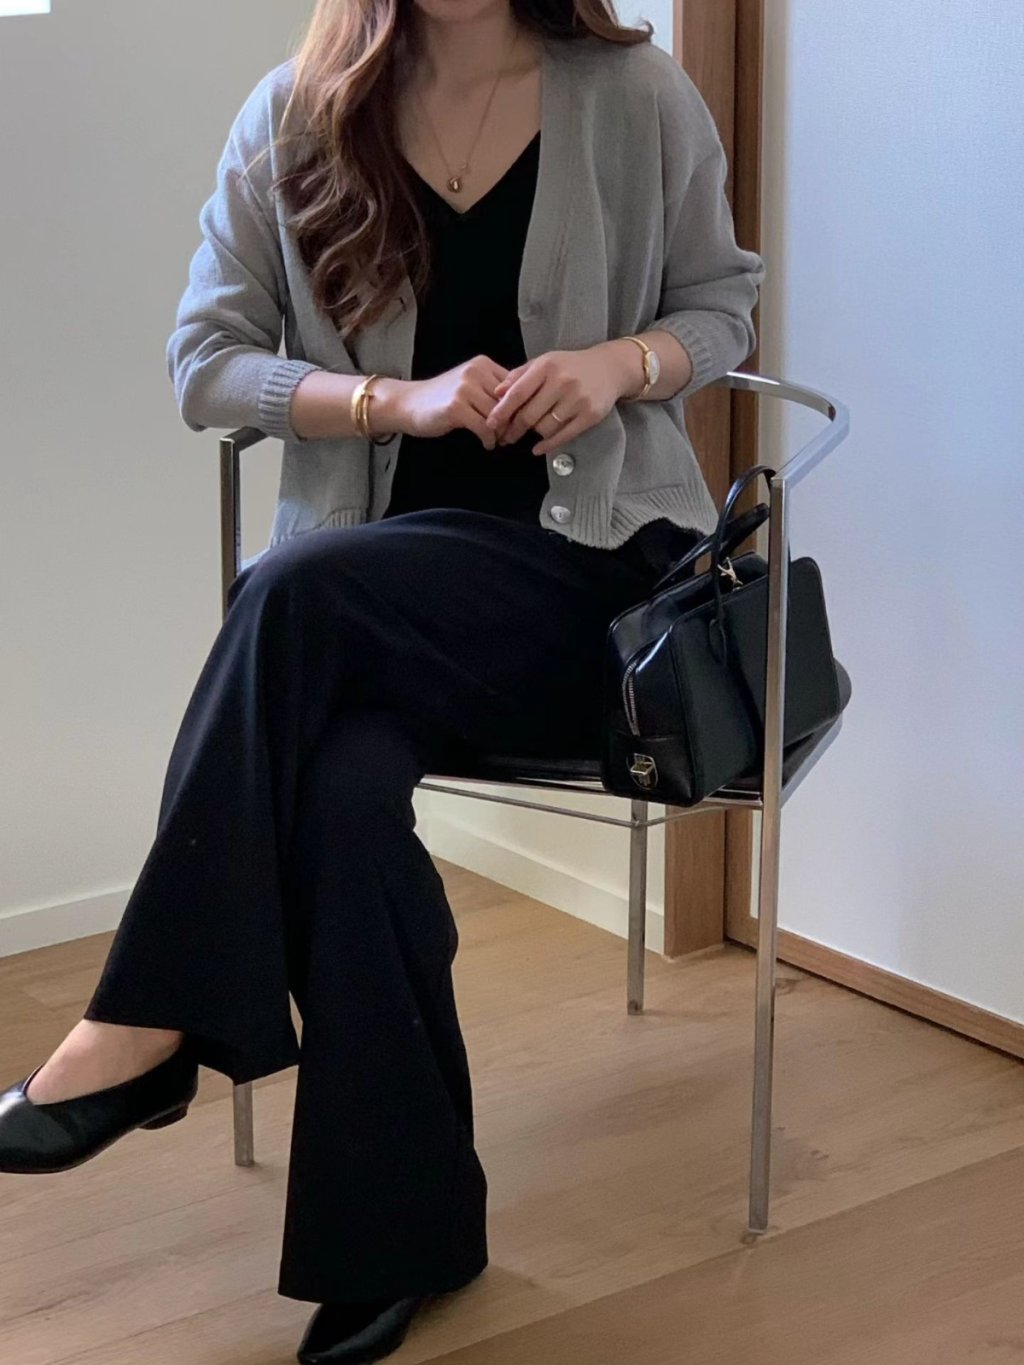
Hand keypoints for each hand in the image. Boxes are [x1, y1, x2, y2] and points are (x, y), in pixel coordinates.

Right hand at [375, 355, 508, 449]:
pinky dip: (488, 439)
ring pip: (497, 415)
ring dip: (501, 433)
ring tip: (499, 441)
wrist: (410, 403)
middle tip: (510, 436)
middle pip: (508, 401)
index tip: (519, 422)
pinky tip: (487, 444)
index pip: (514, 385)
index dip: (520, 406)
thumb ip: (493, 390)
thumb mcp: (470, 385)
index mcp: (483, 364)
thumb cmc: (442, 398)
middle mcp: (475, 372)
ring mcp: (465, 388)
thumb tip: (522, 407)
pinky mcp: (456, 406)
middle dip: (511, 422)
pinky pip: (483, 427)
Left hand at [484, 342, 641, 454]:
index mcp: (547, 366)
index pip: (518, 393)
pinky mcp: (589, 416)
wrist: (609, 368)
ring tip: (531, 432)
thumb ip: (519, 375)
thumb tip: (497, 392)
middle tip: (506, 437)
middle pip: (529, 415)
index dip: (501, 411)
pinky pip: (563, 436)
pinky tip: (538, 449)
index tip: (490, 423)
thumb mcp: (544, 362)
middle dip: (514, 429)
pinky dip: (547, 445)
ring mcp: (577, 400)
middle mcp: (562, 382)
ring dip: (534, 433)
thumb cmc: (570, 366)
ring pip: (544, 427)